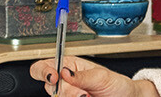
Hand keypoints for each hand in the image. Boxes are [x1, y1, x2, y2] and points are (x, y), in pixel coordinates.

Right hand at [29, 56, 159, 96]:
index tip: (54, 77)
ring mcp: (68, 95)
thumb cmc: (116, 84)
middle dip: (67, 92)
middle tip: (83, 94)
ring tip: (88, 96)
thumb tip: (64, 72)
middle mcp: (65, 81)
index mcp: (68, 66)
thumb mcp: (102, 76)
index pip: (44, 67)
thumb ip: (82, 75)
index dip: (44, 72)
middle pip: (50, 87)